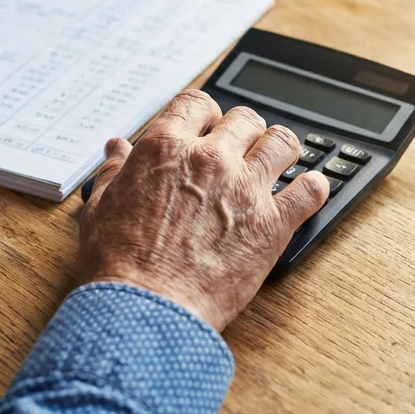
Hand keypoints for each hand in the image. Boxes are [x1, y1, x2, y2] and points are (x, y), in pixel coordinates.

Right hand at [77, 90, 329, 331]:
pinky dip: (313, 187)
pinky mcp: (272, 225)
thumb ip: (114, 171)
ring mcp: (246, 190)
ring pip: (282, 143)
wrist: (145, 309)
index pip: (196, 104)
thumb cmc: (118, 264)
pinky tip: (308, 189)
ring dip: (278, 149)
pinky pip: (309, 192)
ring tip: (275, 162)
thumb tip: (118, 148)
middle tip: (240, 149)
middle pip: (243, 120)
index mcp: (167, 149)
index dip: (203, 114)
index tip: (205, 128)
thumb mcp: (101, 208)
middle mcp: (211, 160)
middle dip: (242, 131)